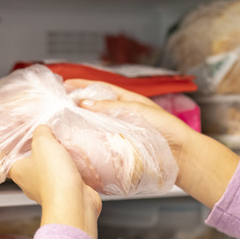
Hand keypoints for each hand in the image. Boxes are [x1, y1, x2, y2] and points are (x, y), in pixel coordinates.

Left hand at [9, 125, 101, 238]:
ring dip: (59, 160)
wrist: (74, 201)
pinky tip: (78, 163)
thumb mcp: (44, 142)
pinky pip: (65, 178)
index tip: (28, 135)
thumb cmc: (54, 174)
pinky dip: (71, 171)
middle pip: (33, 161)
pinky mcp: (64, 194)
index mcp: (17, 171)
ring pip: (50, 170)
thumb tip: (43, 130)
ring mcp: (47, 190)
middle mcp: (29, 182)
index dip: (19, 143)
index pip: (11, 155)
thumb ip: (41, 131)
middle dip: (43, 150)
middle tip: (53, 139)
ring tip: (68, 149)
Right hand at [64, 79, 239, 208]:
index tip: (64, 84)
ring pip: (95, 126)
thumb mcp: (137, 110)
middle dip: (76, 105)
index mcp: (128, 101)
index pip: (100, 88)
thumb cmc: (166, 129)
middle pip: (94, 107)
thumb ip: (111, 106)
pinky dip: (89, 143)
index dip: (82, 84)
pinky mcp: (120, 149)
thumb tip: (84, 102)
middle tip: (57, 106)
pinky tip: (78, 145)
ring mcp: (120, 132)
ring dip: (80, 125)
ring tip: (63, 125)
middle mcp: (122, 115)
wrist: (181, 155)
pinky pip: (101, 144)